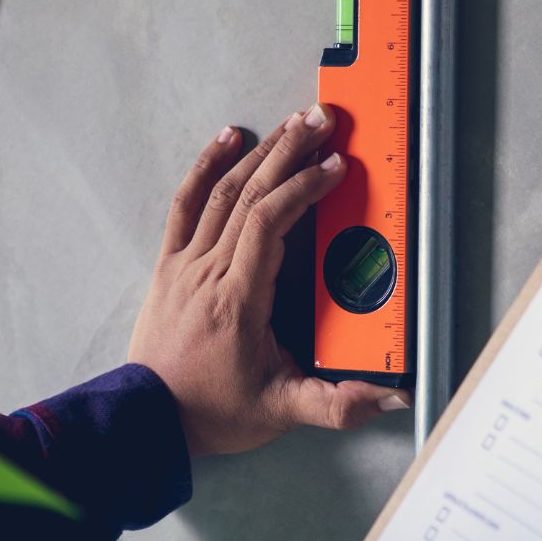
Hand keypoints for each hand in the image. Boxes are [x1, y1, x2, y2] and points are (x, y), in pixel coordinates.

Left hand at [129, 104, 409, 454]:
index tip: (334, 166)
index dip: (302, 188)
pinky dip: (206, 165)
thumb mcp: (281, 411)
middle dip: (288, 151)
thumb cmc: (214, 412)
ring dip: (259, 153)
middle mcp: (207, 273)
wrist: (148, 420)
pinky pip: (186, 203)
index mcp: (237, 301)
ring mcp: (184, 264)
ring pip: (221, 192)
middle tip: (321, 120)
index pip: (268, 225)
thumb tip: (393, 397)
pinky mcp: (170, 264)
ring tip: (291, 123)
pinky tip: (228, 138)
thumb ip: (338, 405)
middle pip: (247, 195)